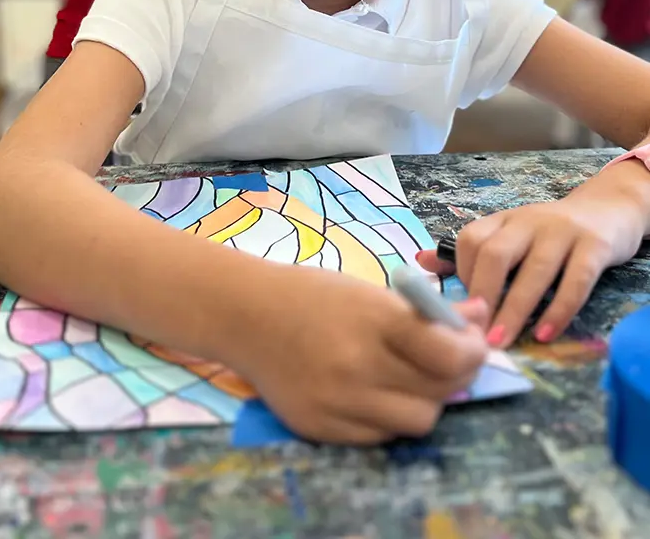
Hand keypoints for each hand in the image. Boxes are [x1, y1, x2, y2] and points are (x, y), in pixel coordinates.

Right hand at [224, 262, 487, 444]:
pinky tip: (380, 393)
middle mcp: (357, 366)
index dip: (472, 352)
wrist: (246, 316)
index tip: (473, 343)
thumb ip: (427, 311)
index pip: (447, 354)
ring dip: (426, 401)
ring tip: (413, 379)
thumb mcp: (371, 290)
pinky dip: (390, 417)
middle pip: (439, 391)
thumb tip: (480, 317)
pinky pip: (380, 436)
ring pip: (416, 421)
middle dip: (456, 376)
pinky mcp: (321, 429)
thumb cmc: (314, 294)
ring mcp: (338, 402)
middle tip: (450, 361)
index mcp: (373, 320)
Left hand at [417, 191, 646, 348]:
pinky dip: (559, 310)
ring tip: (501, 341)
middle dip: (482, 293)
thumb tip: (421, 263)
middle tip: (474, 331)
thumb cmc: (549, 233)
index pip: (470, 239)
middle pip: (496, 252)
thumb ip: (470, 252)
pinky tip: (545, 334)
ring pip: (534, 270)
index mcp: (504, 220)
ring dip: (515, 309)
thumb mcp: (509, 234)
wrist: (606, 211)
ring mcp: (562, 232)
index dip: (461, 274)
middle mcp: (529, 221)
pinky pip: (575, 280)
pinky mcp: (593, 247)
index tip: (461, 308)